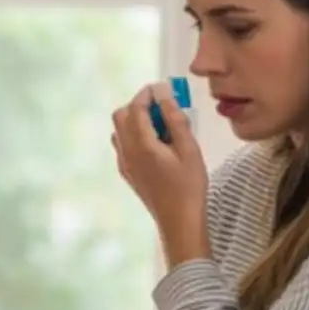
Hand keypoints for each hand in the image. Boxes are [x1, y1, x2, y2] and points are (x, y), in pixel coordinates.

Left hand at [111, 80, 208, 259]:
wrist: (179, 220)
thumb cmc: (189, 185)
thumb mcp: (189, 149)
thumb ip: (175, 120)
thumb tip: (164, 95)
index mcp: (141, 144)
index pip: (135, 108)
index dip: (147, 94)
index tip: (162, 88)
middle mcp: (126, 152)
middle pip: (120, 116)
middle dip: (138, 105)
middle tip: (162, 107)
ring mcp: (123, 163)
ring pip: (119, 131)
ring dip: (135, 121)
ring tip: (162, 127)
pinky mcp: (127, 173)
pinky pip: (123, 146)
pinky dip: (135, 136)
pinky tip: (156, 145)